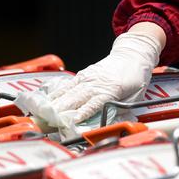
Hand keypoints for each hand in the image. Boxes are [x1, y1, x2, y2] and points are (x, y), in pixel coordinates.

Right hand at [46, 22, 165, 121]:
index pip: (92, 105)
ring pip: (68, 92)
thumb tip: (111, 123)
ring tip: (42, 113)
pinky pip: (68, 84)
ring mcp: (88, 77)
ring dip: (55, 104)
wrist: (133, 54)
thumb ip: (122, 110)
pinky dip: (57, 93)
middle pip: (75, 99)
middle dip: (61, 112)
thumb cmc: (136, 76)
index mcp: (110, 90)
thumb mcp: (136, 96)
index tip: (71, 123)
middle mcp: (96, 83)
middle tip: (48, 122)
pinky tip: (48, 100)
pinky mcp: (84, 73)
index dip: (81, 114)